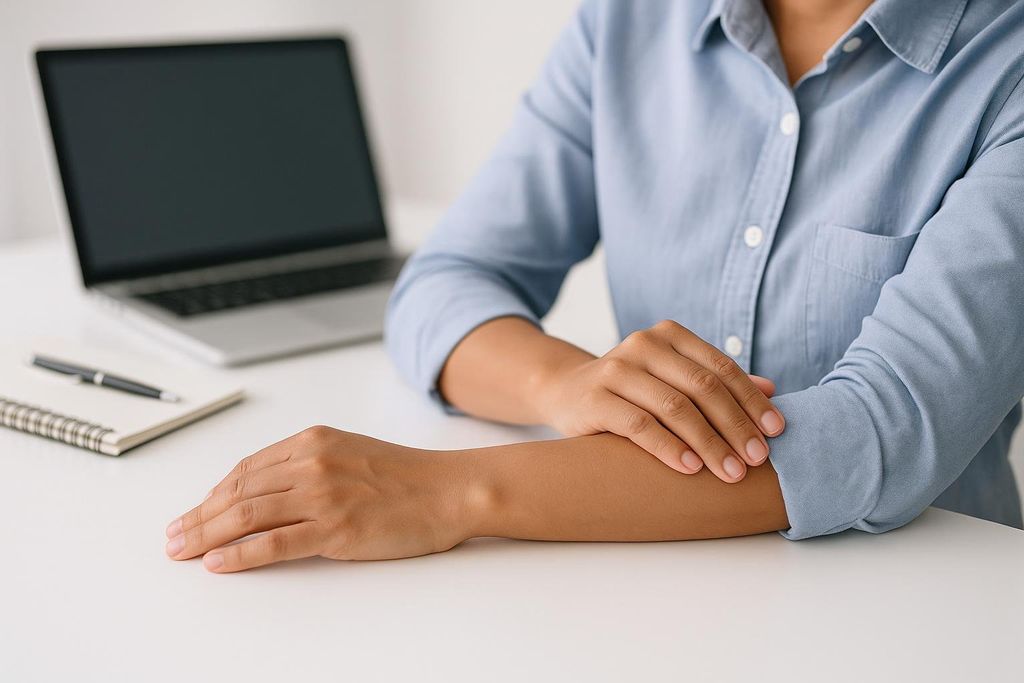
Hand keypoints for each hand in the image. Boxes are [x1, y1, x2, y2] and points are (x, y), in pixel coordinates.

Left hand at [165, 426, 471, 571]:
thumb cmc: (406, 476)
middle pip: (238, 492)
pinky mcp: (336, 529)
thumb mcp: (350, 453)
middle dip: (199, 517)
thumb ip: (309, 466)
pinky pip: (274, 543)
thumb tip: (266, 492)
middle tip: (174, 537)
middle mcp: (312, 463)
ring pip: (247, 515)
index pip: (247, 469)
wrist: (448, 489)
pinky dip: (240, 554)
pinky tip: (218, 562)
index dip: (214, 494)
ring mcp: (323, 495)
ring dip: (207, 535)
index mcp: (313, 442)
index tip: (195, 511)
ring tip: (183, 551)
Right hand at [534, 320, 784, 481]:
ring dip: (709, 443)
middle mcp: (643, 344)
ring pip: (675, 407)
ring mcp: (616, 369)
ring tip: (731, 472)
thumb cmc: (630, 390)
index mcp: (669, 335)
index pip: (720, 368)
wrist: (565, 391)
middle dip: (736, 426)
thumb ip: (715, 382)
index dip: (751, 400)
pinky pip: (640, 425)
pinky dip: (669, 448)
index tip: (776, 432)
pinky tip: (690, 468)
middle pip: (702, 387)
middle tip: (758, 460)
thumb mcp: (672, 379)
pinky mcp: (595, 398)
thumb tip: (771, 390)